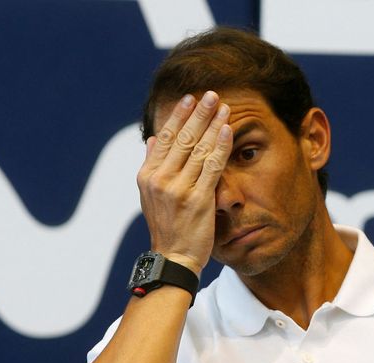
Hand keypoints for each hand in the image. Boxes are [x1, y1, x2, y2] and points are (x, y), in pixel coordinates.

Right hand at [137, 91, 232, 274]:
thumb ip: (152, 165)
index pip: (164, 138)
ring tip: (222, 106)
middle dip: (197, 114)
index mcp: (147, 176)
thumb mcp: (150, 196)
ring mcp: (178, 189)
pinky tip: (226, 130)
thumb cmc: (167, 227)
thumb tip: (151, 138)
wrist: (174, 258)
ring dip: (211, 124)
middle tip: (211, 94)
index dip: (178, 116)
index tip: (189, 99)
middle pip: (181, 139)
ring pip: (197, 149)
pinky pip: (211, 166)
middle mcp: (160, 180)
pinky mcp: (197, 199)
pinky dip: (219, 146)